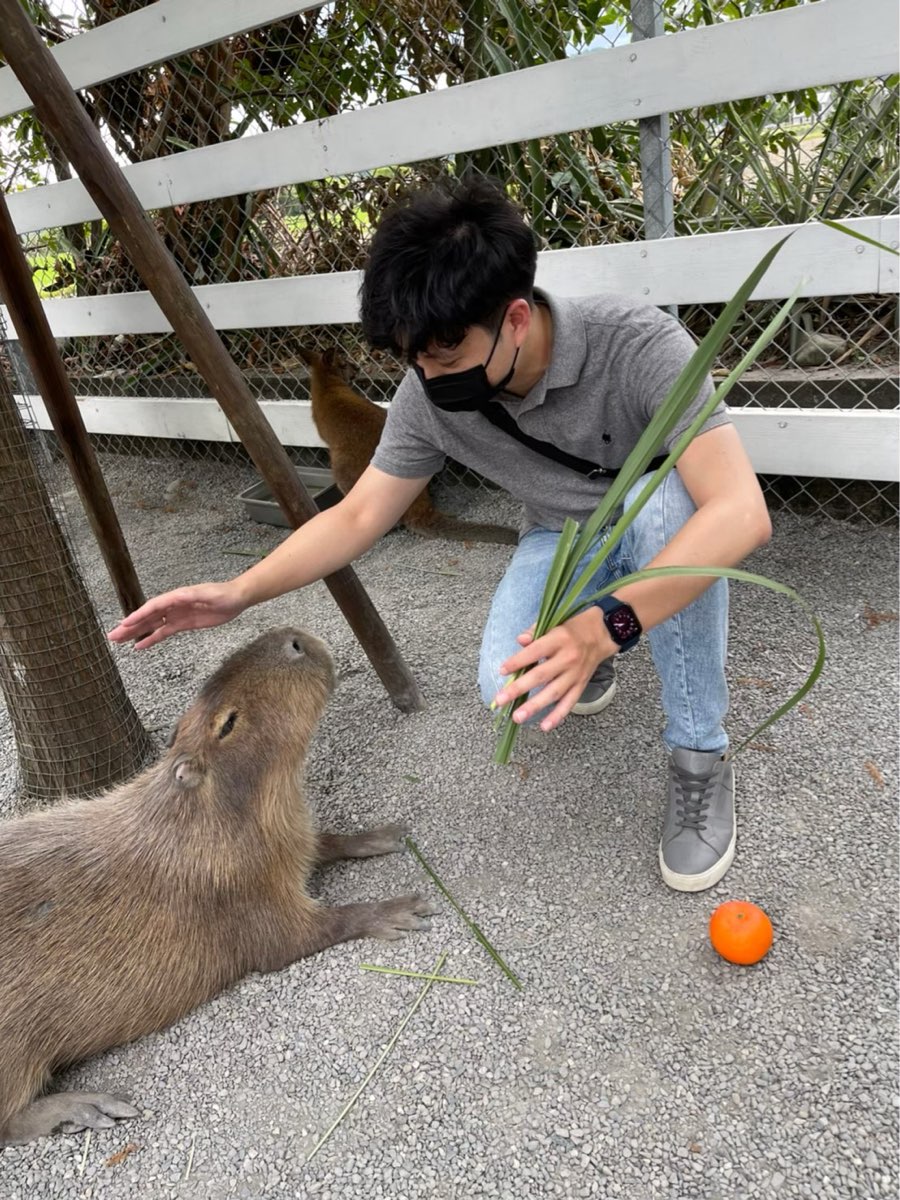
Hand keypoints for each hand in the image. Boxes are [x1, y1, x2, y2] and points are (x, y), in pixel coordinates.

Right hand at [107, 581, 246, 649]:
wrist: (235, 599)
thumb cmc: (222, 594)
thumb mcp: (208, 594)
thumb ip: (192, 596)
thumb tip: (176, 597)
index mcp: (176, 597)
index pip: (153, 607)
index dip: (138, 615)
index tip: (125, 624)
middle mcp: (172, 606)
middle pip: (147, 617)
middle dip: (130, 626)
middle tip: (113, 636)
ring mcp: (176, 615)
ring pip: (152, 625)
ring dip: (136, 633)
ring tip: (119, 641)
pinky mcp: (182, 624)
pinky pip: (163, 632)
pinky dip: (151, 639)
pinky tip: (140, 646)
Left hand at [492, 607, 612, 732]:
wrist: (603, 634)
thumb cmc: (573, 628)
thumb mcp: (555, 623)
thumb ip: (535, 631)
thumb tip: (520, 641)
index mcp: (559, 639)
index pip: (535, 652)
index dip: (518, 661)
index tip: (502, 671)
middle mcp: (568, 658)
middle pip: (541, 675)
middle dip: (519, 688)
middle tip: (500, 700)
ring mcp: (575, 674)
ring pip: (554, 693)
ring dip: (535, 706)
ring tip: (518, 717)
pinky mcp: (581, 684)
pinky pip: (569, 702)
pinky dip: (558, 715)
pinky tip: (545, 726)